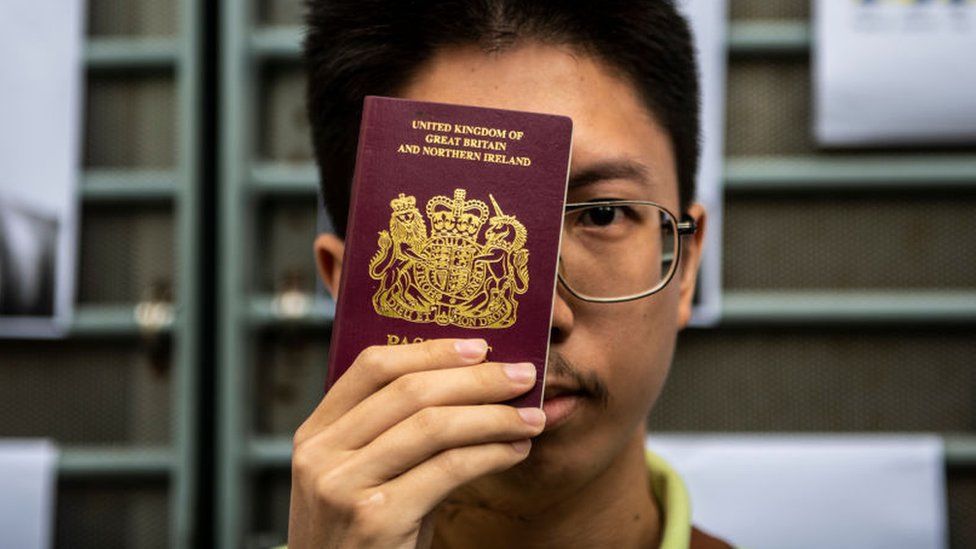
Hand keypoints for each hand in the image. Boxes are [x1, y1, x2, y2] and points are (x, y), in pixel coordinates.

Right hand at [288, 339, 544, 547]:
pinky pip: (448, 469)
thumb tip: (470, 382)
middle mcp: (321, 455)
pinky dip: (490, 454)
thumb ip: (393, 435)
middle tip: (524, 375)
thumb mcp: (363, 480)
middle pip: (409, 391)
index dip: (430, 350)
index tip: (479, 346)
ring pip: (433, 426)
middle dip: (477, 379)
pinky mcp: (376, 518)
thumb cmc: (365, 540)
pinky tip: (516, 451)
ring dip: (494, 416)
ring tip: (533, 417)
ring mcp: (343, 486)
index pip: (372, 367)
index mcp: (314, 434)